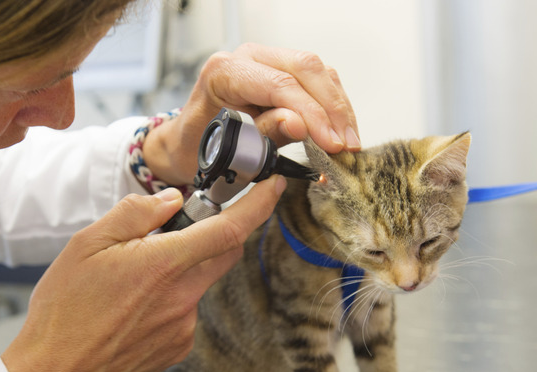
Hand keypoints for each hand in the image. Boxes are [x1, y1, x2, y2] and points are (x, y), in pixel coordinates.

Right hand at [0, 175, 286, 371]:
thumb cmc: (63, 309)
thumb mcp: (87, 245)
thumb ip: (135, 214)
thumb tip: (172, 200)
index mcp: (164, 265)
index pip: (230, 229)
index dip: (259, 205)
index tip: (274, 186)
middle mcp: (183, 299)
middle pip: (222, 255)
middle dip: (213, 235)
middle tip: (172, 233)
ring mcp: (183, 329)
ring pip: (197, 285)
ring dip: (177, 274)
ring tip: (127, 287)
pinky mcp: (176, 351)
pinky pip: (183, 314)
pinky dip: (167, 303)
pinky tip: (128, 313)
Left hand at [144, 43, 359, 184]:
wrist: (187, 146)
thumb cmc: (198, 148)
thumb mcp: (226, 149)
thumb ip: (264, 133)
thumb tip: (301, 124)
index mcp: (225, 72)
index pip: (279, 84)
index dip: (311, 114)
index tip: (330, 143)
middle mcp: (247, 57)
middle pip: (305, 69)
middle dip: (332, 109)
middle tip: (346, 144)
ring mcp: (266, 61)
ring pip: (317, 72)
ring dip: (338, 108)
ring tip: (349, 143)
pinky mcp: (281, 72)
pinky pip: (317, 81)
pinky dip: (333, 106)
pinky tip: (341, 131)